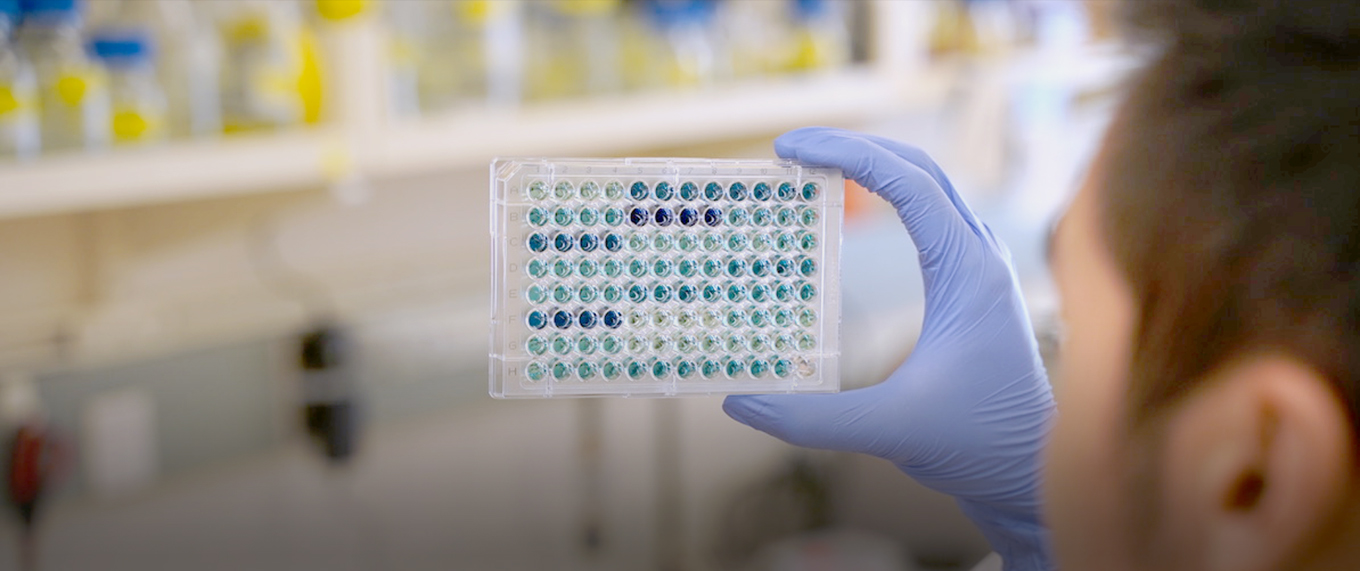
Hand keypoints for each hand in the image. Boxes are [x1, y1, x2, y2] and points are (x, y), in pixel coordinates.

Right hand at [724, 128, 1056, 569]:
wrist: (1034, 475)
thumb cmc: (979, 446)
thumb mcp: (891, 430)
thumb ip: (813, 419)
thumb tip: (739, 404)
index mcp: (969, 272)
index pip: (908, 183)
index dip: (846, 154)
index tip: (788, 149)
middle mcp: (981, 258)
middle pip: (920, 168)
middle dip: (854, 147)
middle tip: (789, 149)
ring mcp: (981, 270)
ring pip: (930, 188)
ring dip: (874, 167)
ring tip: (814, 169)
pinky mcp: (972, 290)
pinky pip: (931, 218)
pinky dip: (889, 198)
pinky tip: (856, 214)